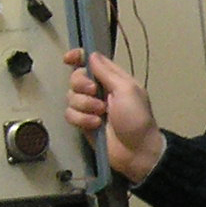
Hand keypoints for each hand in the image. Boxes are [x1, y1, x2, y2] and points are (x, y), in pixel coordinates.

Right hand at [62, 48, 163, 182]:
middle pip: (76, 77)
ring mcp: (90, 107)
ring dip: (84, 105)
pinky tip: (95, 125)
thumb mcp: (127, 90)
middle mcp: (100, 90)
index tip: (68, 58)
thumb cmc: (137, 118)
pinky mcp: (83, 123)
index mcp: (113, 79)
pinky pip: (70, 114)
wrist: (136, 151)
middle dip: (81, 85)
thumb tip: (91, 55)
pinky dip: (81, 119)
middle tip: (94, 93)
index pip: (92, 61)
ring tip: (100, 115)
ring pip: (71, 97)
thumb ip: (107, 72)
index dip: (78, 56)